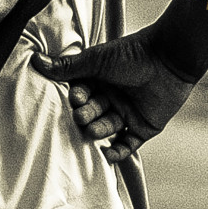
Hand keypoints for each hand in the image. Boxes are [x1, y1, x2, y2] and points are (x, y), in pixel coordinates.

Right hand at [31, 26, 196, 163]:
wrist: (171, 58)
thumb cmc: (133, 53)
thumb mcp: (96, 60)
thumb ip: (68, 67)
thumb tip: (36, 60)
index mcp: (100, 79)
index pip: (80, 94)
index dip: (77, 98)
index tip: (76, 98)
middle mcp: (112, 96)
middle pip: (92, 112)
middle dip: (86, 115)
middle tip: (82, 115)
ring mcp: (128, 112)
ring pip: (106, 128)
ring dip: (99, 130)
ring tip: (93, 129)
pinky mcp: (144, 126)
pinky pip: (127, 144)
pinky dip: (117, 151)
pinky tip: (107, 155)